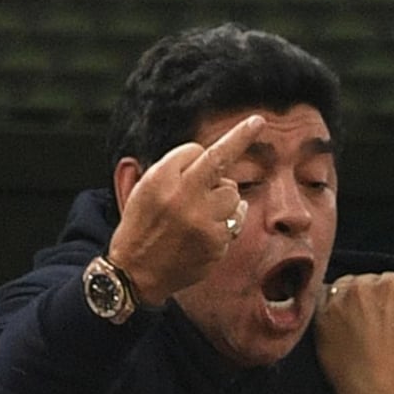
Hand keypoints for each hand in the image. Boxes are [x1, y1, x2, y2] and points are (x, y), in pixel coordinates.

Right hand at [107, 115, 263, 305]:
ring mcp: (201, 221)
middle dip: (215, 179)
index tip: (258, 121)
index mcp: (160, 178)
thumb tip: (215, 155)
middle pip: (222, 170)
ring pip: (233, 194)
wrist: (135, 272)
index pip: (203, 150)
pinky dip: (226, 222)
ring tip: (197, 217)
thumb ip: (177, 167)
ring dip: (222, 201)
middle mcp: (182, 196)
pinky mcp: (215, 242)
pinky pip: (236, 219)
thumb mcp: (146, 186)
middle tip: (193, 198)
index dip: (231, 140)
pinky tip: (205, 232)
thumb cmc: (142, 223)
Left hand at [314, 272, 393, 393]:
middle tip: (377, 321)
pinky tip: (338, 322)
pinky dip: (330, 306)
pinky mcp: (319, 318)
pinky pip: (322, 300)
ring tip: (358, 322)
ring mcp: (335, 303)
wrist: (373, 393)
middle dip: (372, 296)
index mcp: (387, 287)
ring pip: (344, 287)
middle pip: (366, 281)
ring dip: (351, 298)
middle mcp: (358, 288)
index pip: (391, 280)